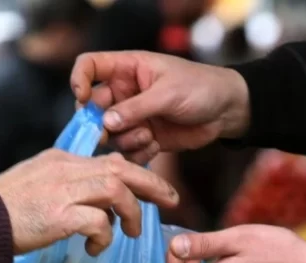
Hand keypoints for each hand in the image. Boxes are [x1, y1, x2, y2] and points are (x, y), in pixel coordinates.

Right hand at [0, 149, 177, 255]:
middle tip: (171, 200)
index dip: (137, 173)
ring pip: (116, 191)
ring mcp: (63, 191)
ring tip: (131, 233)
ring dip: (130, 214)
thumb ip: (67, 185)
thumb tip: (98, 202)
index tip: (153, 188)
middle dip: (152, 184)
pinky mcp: (59, 216)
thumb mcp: (38, 184)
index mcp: (62, 160)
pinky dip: (104, 237)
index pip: (110, 160)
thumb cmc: (4, 210)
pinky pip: (98, 222)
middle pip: (122, 169)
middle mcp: (66, 170)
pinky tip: (94, 249)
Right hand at [70, 51, 249, 163]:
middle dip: (100, 124)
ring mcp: (133, 117)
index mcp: (127, 69)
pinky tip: (156, 146)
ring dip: (125, 140)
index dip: (79, 80)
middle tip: (109, 134)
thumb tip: (106, 122)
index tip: (82, 98)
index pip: (89, 66)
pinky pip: (127, 151)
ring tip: (148, 136)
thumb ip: (136, 108)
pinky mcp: (144, 137)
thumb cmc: (200, 88)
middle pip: (93, 108)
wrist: (227, 110)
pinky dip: (137, 153)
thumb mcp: (168, 93)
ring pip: (110, 134)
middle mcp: (125, 93)